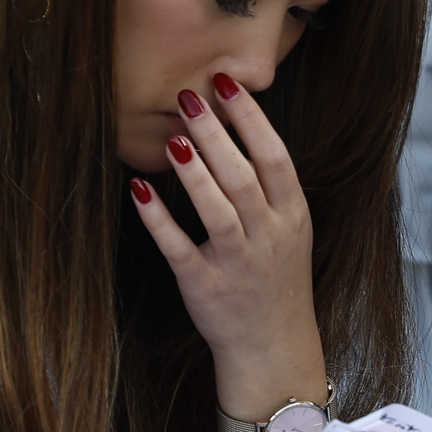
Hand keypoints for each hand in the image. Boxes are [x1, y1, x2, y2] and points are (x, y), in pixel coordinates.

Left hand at [130, 73, 327, 421]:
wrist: (273, 347)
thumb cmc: (276, 280)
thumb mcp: (289, 232)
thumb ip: (268, 188)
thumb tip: (236, 128)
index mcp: (293, 218)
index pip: (276, 159)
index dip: (252, 120)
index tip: (228, 85)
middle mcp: (270, 238)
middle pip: (243, 177)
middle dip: (216, 134)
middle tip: (190, 95)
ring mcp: (238, 263)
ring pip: (217, 210)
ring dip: (194, 171)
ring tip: (173, 134)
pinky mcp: (205, 285)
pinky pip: (179, 248)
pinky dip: (159, 219)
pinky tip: (138, 190)